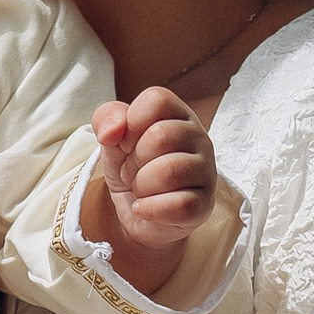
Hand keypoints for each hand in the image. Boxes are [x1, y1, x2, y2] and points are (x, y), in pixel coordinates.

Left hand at [86, 86, 219, 289]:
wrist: (139, 213)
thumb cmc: (132, 168)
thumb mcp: (112, 139)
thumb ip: (107, 119)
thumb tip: (111, 131)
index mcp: (178, 115)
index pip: (157, 100)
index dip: (131, 122)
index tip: (126, 142)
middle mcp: (199, 138)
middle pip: (160, 136)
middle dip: (133, 160)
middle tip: (131, 172)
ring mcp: (206, 172)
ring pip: (169, 171)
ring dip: (140, 185)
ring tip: (140, 189)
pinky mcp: (204, 205)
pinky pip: (178, 205)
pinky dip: (149, 209)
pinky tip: (144, 208)